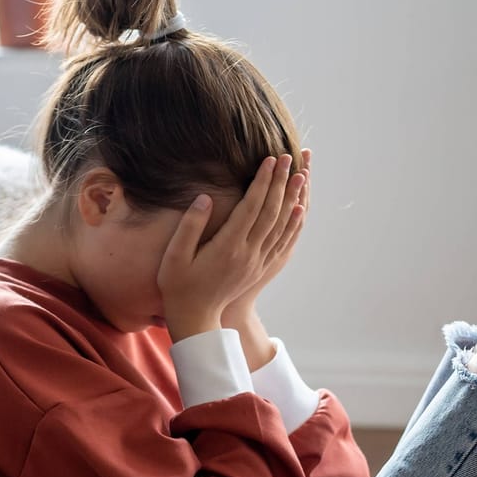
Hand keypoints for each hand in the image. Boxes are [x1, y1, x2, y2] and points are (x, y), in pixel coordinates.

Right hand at [158, 152, 305, 340]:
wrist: (195, 318)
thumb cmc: (178, 285)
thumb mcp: (174, 256)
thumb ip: (190, 226)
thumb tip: (205, 197)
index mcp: (227, 247)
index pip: (251, 208)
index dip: (262, 182)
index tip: (270, 159)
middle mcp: (247, 254)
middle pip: (270, 213)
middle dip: (280, 183)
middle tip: (289, 157)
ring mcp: (257, 262)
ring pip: (281, 226)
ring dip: (292, 199)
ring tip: (301, 176)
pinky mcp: (260, 268)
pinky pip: (283, 243)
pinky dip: (293, 225)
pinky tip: (299, 209)